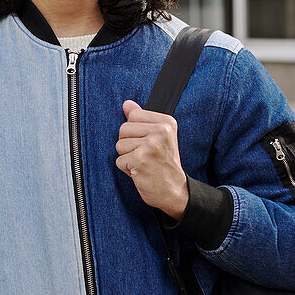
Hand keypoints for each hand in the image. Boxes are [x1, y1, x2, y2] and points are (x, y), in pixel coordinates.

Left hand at [115, 101, 188, 219]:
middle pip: (123, 129)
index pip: (133, 115)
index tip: (149, 143)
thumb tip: (127, 104)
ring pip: (119, 145)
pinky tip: (141, 172)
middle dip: (129, 145)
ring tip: (143, 163)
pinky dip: (127, 169)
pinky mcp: (140, 160)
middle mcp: (160, 131)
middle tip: (145, 155)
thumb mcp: (159, 137)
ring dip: (127, 158)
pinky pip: (119, 161)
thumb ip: (142, 118)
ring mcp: (150, 145)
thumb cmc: (164, 164)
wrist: (175, 191)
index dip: (135, 132)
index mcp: (166, 122)